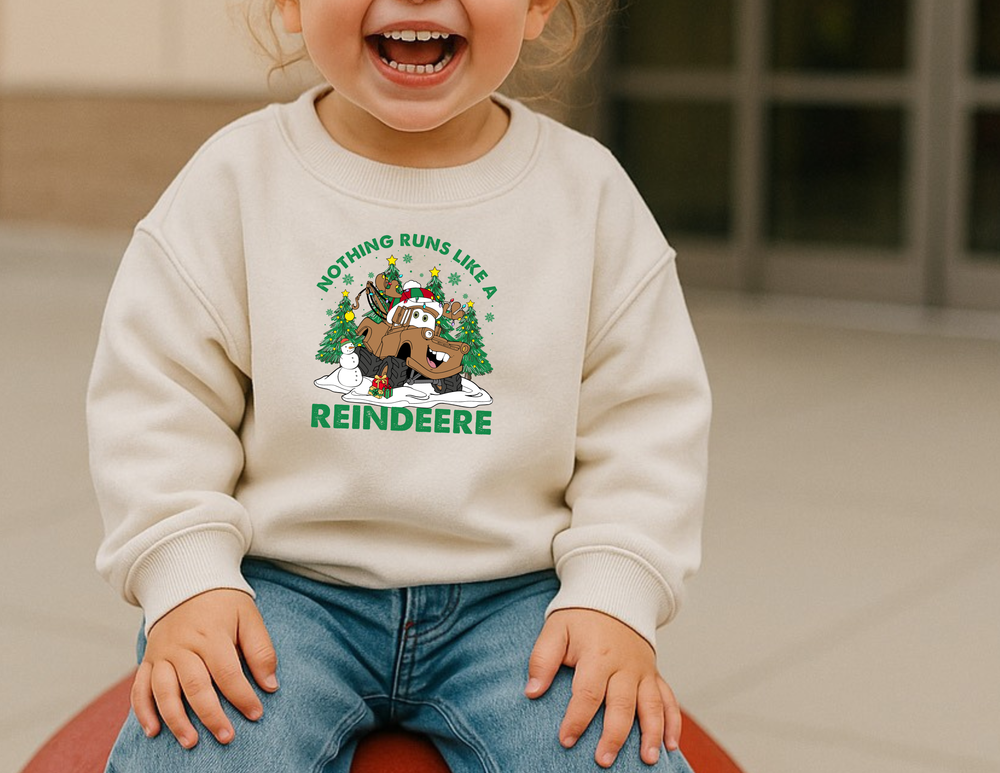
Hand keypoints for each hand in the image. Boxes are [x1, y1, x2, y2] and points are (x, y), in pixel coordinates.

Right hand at [132, 589, 278, 748]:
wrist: (187, 581)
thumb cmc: (224, 602)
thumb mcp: (249, 616)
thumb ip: (260, 649)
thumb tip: (270, 685)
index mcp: (211, 634)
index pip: (226, 672)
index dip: (242, 695)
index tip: (256, 713)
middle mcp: (183, 646)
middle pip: (195, 686)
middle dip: (211, 715)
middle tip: (226, 737)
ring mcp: (162, 653)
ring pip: (164, 691)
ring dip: (176, 719)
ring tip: (191, 742)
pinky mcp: (148, 659)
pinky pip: (139, 688)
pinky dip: (143, 711)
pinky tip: (153, 732)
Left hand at [525, 608, 681, 767]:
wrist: (613, 595)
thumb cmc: (580, 617)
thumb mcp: (555, 629)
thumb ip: (542, 660)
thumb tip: (532, 692)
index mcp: (598, 654)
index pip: (588, 693)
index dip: (576, 719)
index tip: (565, 740)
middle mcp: (625, 665)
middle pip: (622, 705)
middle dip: (614, 736)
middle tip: (603, 761)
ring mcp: (643, 670)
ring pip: (652, 705)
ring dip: (652, 734)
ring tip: (648, 761)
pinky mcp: (654, 674)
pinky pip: (668, 699)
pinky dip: (673, 722)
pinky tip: (672, 746)